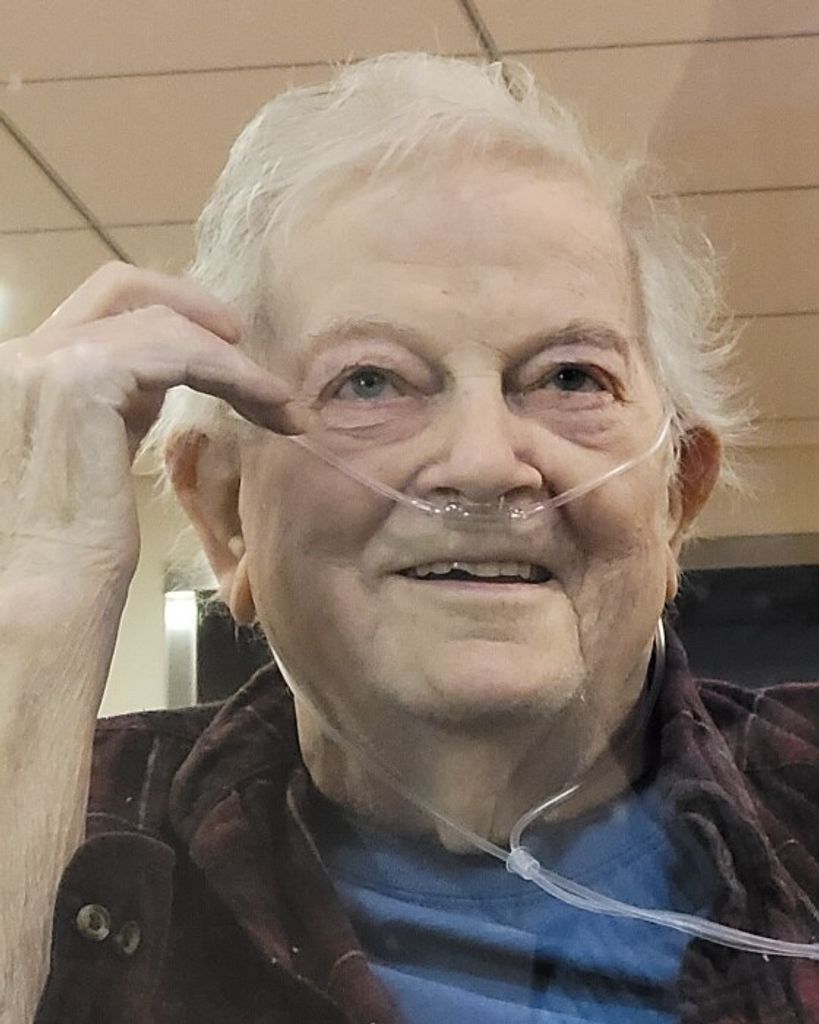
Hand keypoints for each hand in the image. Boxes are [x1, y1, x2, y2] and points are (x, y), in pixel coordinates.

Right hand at [0, 261, 296, 580]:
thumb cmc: (64, 562)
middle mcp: (17, 357)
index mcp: (18, 376)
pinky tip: (267, 403)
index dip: (164, 318)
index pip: (96, 313)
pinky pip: (178, 350)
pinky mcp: (80, 381)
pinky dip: (233, 372)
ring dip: (230, 357)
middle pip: (119, 289)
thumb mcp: (87, 466)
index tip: (220, 351)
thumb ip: (108, 415)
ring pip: (158, 321)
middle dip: (196, 311)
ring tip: (277, 400)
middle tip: (248, 348)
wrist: (38, 609)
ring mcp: (41, 364)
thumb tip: (151, 387)